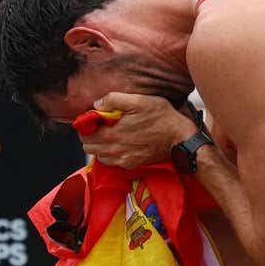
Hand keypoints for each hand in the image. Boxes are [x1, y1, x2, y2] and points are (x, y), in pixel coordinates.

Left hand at [80, 93, 198, 168]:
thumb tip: (97, 104)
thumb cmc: (162, 118)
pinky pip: (110, 162)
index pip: (84, 133)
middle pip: (88, 146)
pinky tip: (120, 143)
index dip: (87, 124)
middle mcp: (114, 150)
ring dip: (100, 145)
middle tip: (101, 125)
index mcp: (111, 134)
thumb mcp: (139, 100)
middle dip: (91, 135)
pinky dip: (110, 153)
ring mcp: (121, 160)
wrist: (180, 138)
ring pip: (98, 155)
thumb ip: (113, 100)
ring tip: (111, 134)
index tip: (95, 117)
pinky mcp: (130, 165)